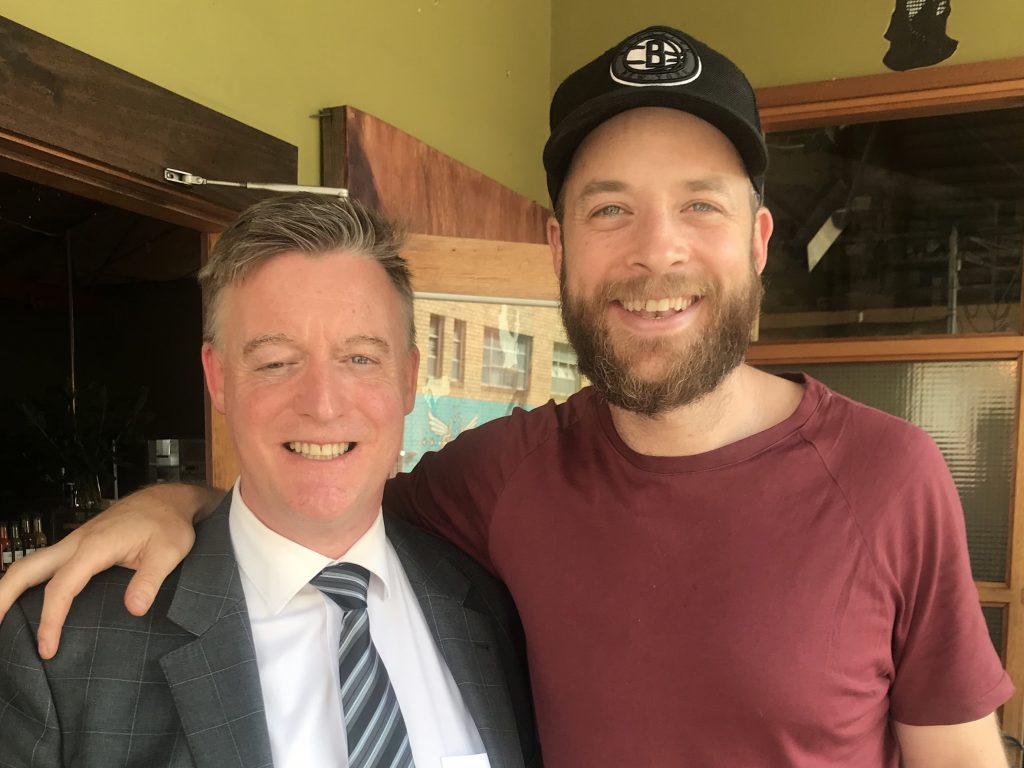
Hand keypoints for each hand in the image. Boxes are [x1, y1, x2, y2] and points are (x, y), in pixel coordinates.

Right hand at [0, 483, 215, 657]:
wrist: (167, 500)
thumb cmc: (169, 524)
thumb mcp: (170, 551)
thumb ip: (150, 580)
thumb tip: (134, 609)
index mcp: (95, 546)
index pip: (61, 587)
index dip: (50, 620)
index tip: (48, 648)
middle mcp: (76, 543)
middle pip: (25, 569)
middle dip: (2, 598)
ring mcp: (74, 543)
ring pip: (29, 565)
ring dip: (8, 589)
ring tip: (0, 621)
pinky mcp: (77, 546)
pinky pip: (43, 565)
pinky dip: (26, 583)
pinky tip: (24, 603)